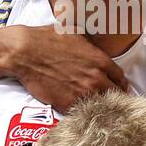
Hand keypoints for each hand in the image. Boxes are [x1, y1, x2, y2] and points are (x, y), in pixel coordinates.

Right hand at [4, 26, 127, 110]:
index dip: (120, 84)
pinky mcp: (67, 104)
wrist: (25, 53)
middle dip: (113, 97)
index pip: (121, 79)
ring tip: (97, 109)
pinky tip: (80, 111)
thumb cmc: (47, 39)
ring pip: (101, 106)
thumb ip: (91, 44)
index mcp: (101, 61)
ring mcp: (82, 93)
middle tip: (110, 100)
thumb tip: (95, 44)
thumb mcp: (76, 33)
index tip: (119, 88)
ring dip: (99, 107)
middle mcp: (96, 78)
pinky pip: (81, 112)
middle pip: (115, 95)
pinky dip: (81, 112)